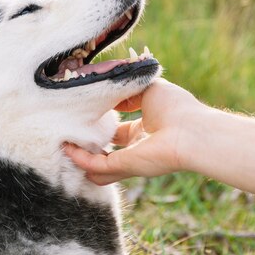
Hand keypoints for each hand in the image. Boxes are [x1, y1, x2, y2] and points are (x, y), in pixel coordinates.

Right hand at [64, 78, 203, 184]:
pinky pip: (98, 165)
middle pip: (109, 150)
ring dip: (82, 158)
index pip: (120, 130)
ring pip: (100, 163)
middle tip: (70, 137)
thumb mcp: (148, 89)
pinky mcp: (126, 165)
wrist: (191, 131)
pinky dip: (82, 159)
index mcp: (146, 127)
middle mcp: (138, 145)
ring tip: (63, 150)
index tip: (87, 117)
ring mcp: (131, 158)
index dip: (104, 125)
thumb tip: (111, 90)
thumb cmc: (177, 107)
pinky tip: (68, 150)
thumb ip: (127, 90)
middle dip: (90, 146)